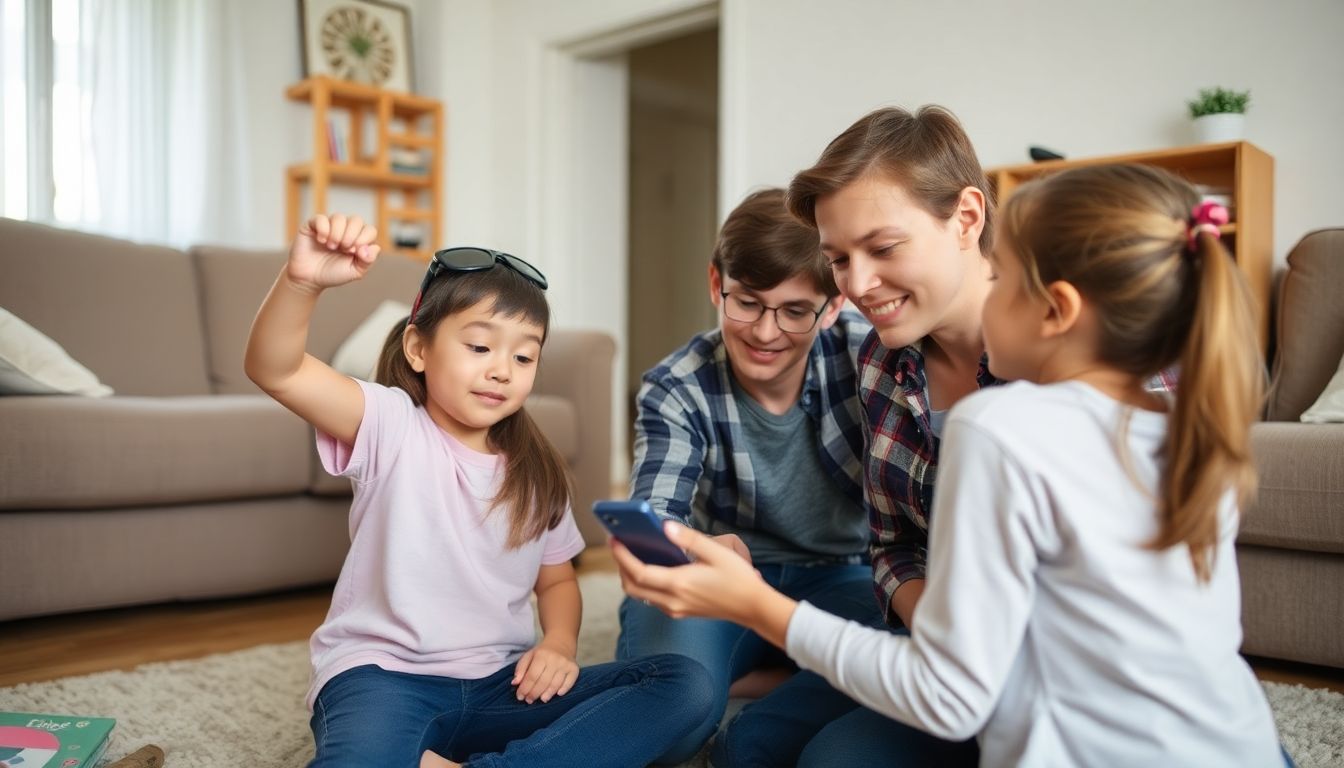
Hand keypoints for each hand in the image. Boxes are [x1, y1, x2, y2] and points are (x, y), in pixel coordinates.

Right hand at [287, 214, 379, 291]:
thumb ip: (368, 260)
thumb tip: (373, 247)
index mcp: (358, 239)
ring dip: (337, 233)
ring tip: (331, 247)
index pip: (370, 230)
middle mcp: (345, 230)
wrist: (309, 279)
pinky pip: (321, 218)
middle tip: (344, 248)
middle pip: (356, 220)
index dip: (364, 239)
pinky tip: (321, 241)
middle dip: (351, 235)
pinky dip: (323, 229)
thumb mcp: (355, 272)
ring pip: (339, 217)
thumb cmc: (333, 274)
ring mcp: (329, 226)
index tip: (354, 252)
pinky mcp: (313, 225)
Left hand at [512, 638, 578, 703]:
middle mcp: (555, 659)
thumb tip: (515, 683)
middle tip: (529, 700)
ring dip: (547, 694)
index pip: (532, 676)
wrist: (561, 642)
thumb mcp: (528, 656)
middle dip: (534, 693)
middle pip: (543, 681)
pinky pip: (569, 683)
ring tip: (541, 699)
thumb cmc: (542, 652)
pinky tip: (557, 694)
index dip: (525, 688)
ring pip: (556, 684)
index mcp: (541, 655)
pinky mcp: (575, 669)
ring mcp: (566, 664)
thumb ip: (520, 669)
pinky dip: (563, 690)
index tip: (520, 696)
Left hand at [613, 522, 781, 628]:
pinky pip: (652, 599)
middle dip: (620, 566)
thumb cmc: (738, 578)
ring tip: (630, 553)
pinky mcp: (680, 612)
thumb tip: (664, 526)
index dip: (622, 556)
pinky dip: (643, 584)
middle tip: (618, 545)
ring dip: (630, 576)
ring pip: (640, 595)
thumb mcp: (717, 552)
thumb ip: (689, 539)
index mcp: (679, 584)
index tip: (613, 539)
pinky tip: (649, 567)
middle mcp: (673, 600)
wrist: (752, 607)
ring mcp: (676, 609)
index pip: (638, 572)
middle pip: (632, 587)